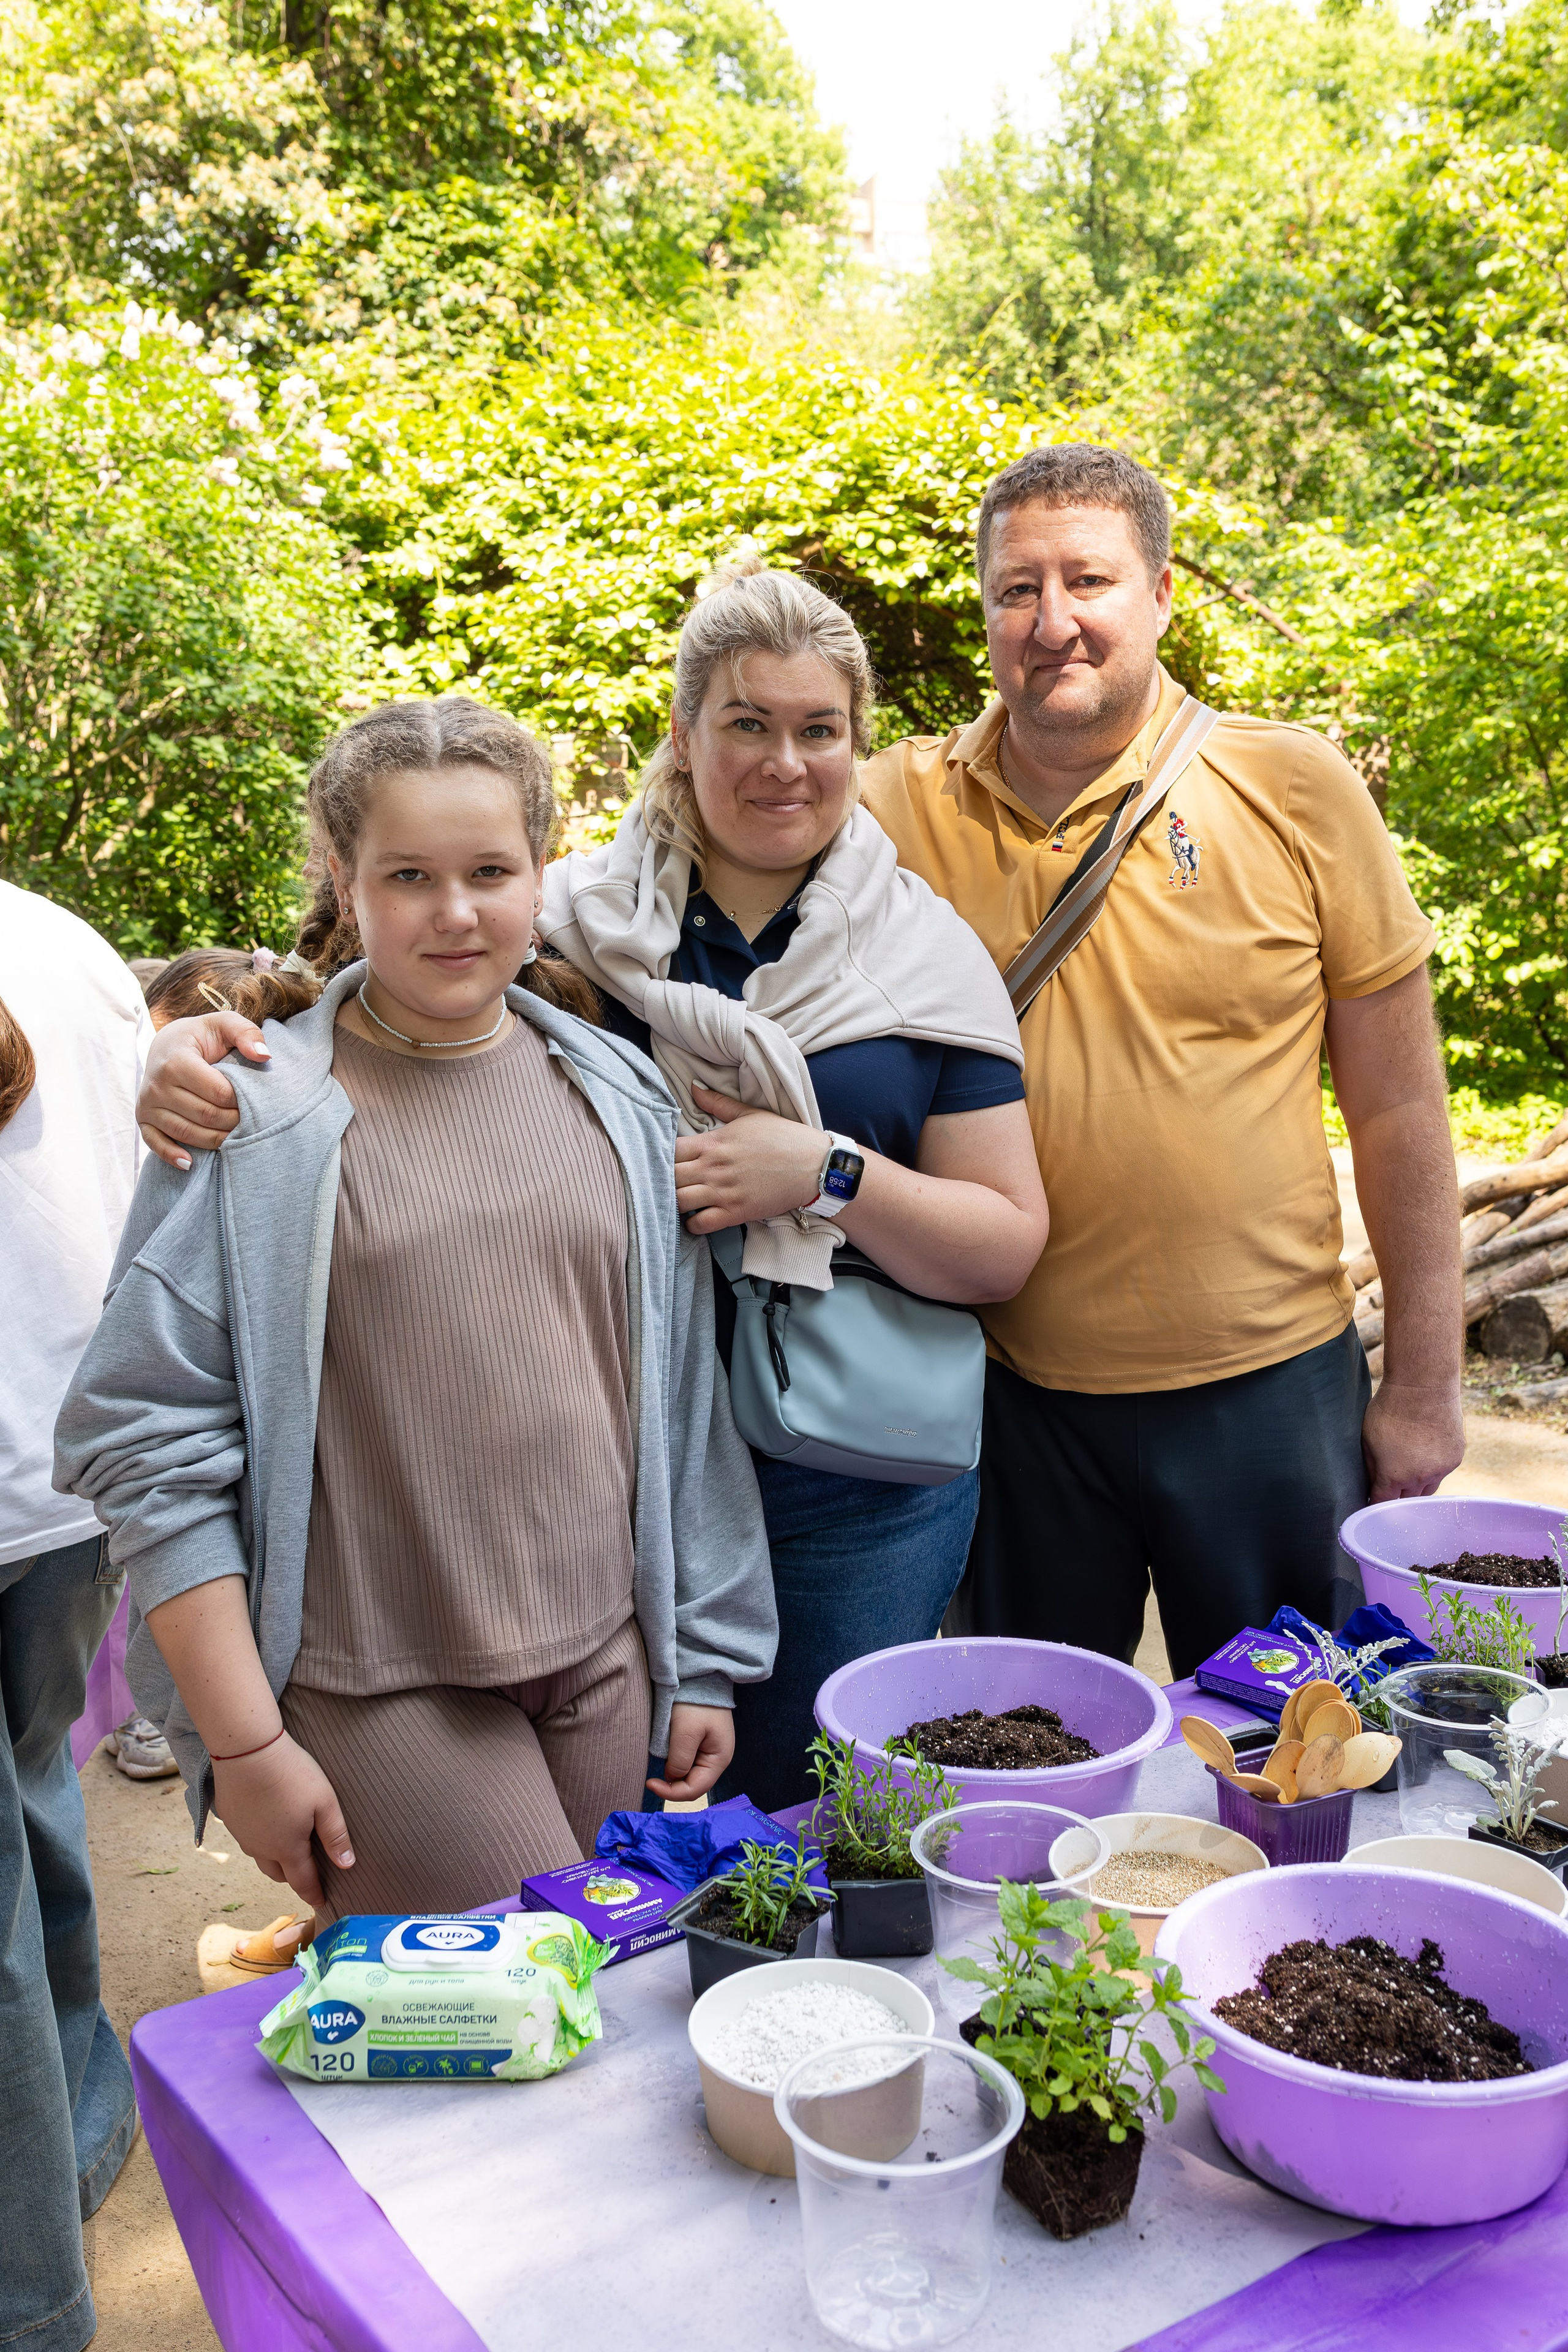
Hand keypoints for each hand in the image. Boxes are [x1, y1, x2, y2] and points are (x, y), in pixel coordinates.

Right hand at [139, 1012, 270, 1167]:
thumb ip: (246, 1033)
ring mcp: (147, 1104)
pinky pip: (155, 1143)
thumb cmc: (201, 1037)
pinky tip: (191, 1163)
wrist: (166, 1045)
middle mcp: (156, 1084)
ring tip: (235, 1137)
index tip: (253, 1099)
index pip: (217, 1092)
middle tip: (251, 1120)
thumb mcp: (224, 1024)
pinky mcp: (143, 1119)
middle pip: (204, 1115)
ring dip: (215, 1140)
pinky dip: (172, 1155)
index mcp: (176, 1060)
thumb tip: (265, 1056)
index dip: (240, 1100)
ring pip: (186, 1133)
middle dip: (233, 1121)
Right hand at [211, 1733, 353, 1913]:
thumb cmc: (292, 1773)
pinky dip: (258, 1836)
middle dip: (293, 1876)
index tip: (321, 1902)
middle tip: (307, 1871)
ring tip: (286, 1847)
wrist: (247, 1750)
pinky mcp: (229, 1817)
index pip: (302, 1881)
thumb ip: (335, 1835)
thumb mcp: (324, 1802)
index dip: (313, 1893)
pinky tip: (264, 1822)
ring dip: (274, 1857)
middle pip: (278, 1872)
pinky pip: (246, 1836)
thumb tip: (347, 1865)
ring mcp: (241, 1834)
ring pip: (260, 1856)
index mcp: (287, 1848)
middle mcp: (260, 1848)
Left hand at [645, 1705, 733, 1802]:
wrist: (700, 1677)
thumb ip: (680, 1760)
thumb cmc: (695, 1703)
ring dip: (673, 1773)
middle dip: (672, 1784)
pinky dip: (674, 1762)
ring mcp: (709, 1751)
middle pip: (692, 1784)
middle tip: (651, 1776)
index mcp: (719, 1760)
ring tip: (658, 1763)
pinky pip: (687, 1761)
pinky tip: (666, 1754)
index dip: (671, 1793)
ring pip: (689, 1774)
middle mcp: (716, 1759)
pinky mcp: (700, 1743)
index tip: (649, 1782)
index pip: (695, 1790)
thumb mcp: (686, 1732)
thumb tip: (672, 1778)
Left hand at [674, 1086, 826, 1232]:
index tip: (664, 1158)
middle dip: (661, 1179)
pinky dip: (692, 1224)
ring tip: (679, 1200)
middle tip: (665, 1182)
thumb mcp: (750, 1114)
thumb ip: (718, 1103)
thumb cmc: (784, 1138)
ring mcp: (723, 1192)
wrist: (814, 1165)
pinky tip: (695, 1217)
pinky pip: (700, 1225)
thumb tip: (694, 1088)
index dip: (660, 1154)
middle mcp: (713, 1167)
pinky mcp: (735, 1212)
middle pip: (667, 1176)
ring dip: (673, 1202)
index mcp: (713, 1142)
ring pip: (678, 1202)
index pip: (669, 1149)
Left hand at [1361, 1378, 1464, 1501]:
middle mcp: (1420, 1478)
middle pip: (1407, 1501)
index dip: (1376, 1504)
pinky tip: (1426, 1453)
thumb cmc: (1389, 1409)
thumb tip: (1373, 1484)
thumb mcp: (1368, 1438)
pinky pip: (1442, 1473)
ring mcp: (1441, 1469)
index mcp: (1394, 1476)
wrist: (1424, 1386)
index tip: (1374, 1502)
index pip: (1383, 1503)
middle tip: (1391, 1486)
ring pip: (1427, 1490)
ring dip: (1417, 1486)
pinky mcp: (1455, 1458)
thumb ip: (1371, 1467)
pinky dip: (1433, 1469)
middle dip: (1398, 1497)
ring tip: (1409, 1470)